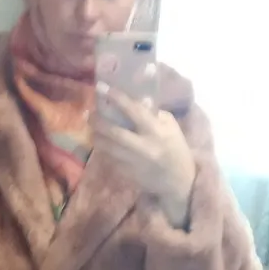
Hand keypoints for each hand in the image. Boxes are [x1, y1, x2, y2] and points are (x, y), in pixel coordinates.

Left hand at [92, 86, 196, 228]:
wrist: (178, 181)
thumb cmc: (176, 149)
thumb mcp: (171, 127)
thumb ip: (154, 113)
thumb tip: (135, 99)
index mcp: (156, 132)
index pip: (134, 111)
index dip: (117, 98)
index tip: (102, 87)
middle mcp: (144, 147)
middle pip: (114, 132)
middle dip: (99, 121)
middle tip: (90, 113)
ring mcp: (134, 163)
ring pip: (108, 148)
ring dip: (97, 136)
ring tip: (92, 127)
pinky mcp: (128, 174)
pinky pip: (110, 159)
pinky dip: (104, 150)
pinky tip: (102, 143)